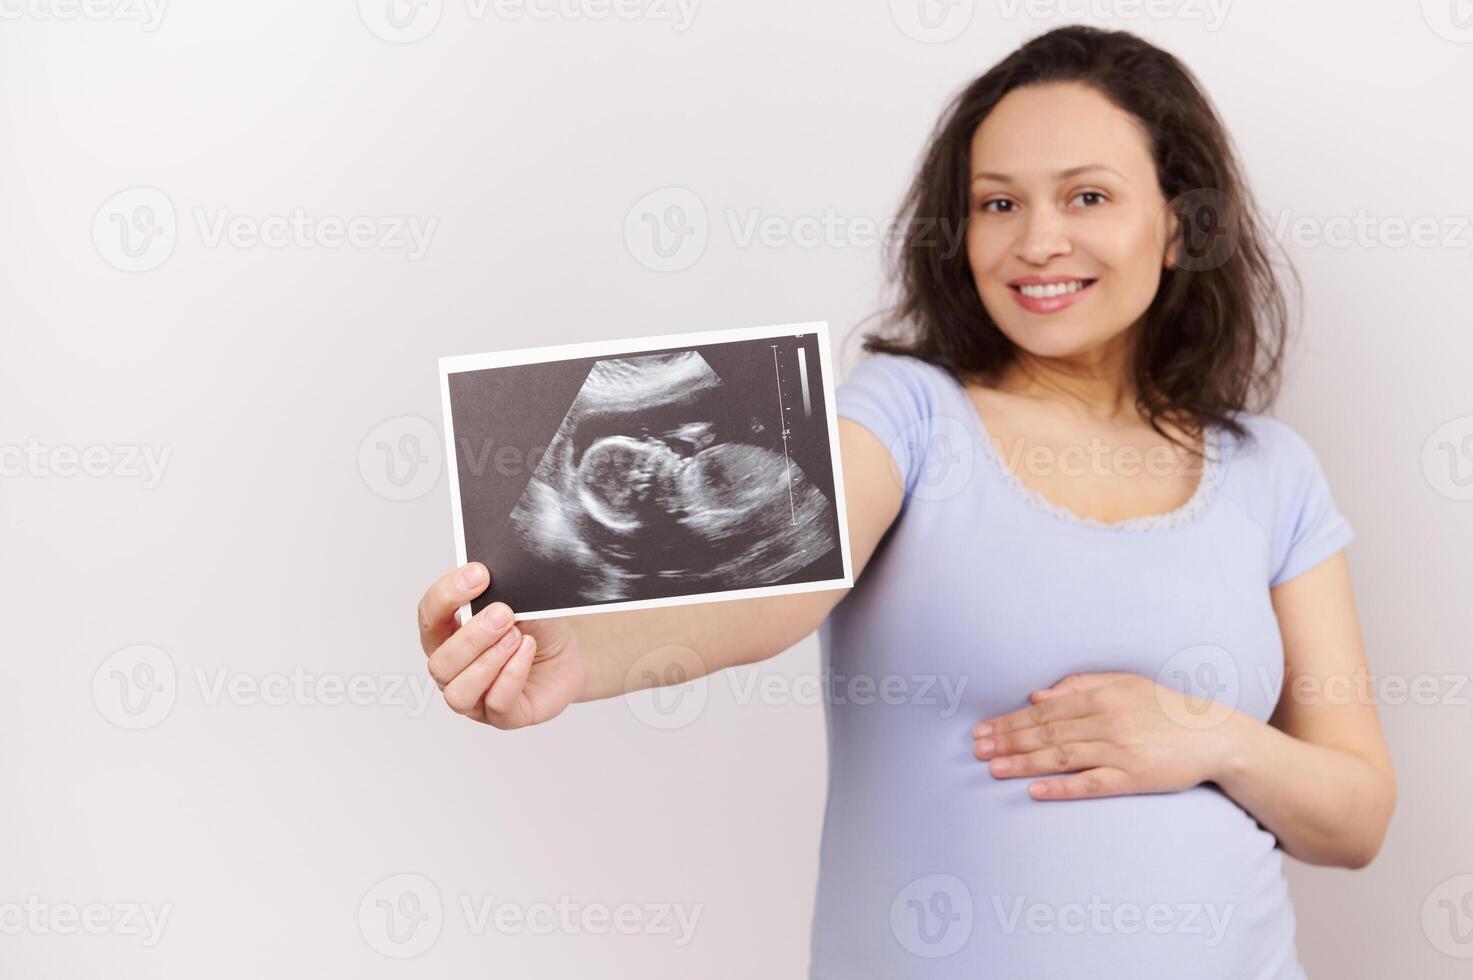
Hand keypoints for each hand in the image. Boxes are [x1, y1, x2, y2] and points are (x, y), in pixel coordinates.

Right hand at [418, 562, 585, 729]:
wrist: (568, 655)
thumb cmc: (536, 628)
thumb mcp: (523, 603)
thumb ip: (505, 595)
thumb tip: (501, 583)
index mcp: (446, 635)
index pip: (430, 615)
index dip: (447, 595)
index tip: (478, 574)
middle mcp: (453, 670)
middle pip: (440, 661)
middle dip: (472, 636)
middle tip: (503, 612)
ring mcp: (474, 698)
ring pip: (458, 691)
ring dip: (488, 660)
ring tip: (516, 636)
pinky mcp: (501, 716)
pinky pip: (496, 703)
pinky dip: (512, 675)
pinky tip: (527, 650)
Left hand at [971, 671, 1239, 800]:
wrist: (1212, 735)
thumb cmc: (1163, 708)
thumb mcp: (1124, 684)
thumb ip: (1081, 686)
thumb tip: (1037, 695)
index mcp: (1102, 697)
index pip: (1045, 711)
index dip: (1011, 721)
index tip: (984, 730)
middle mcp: (1107, 721)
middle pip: (1047, 732)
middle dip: (1008, 741)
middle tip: (977, 749)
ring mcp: (1120, 751)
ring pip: (1061, 757)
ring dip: (1023, 763)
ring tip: (993, 768)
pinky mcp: (1133, 778)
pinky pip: (1091, 784)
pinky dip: (1061, 788)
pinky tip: (1035, 792)